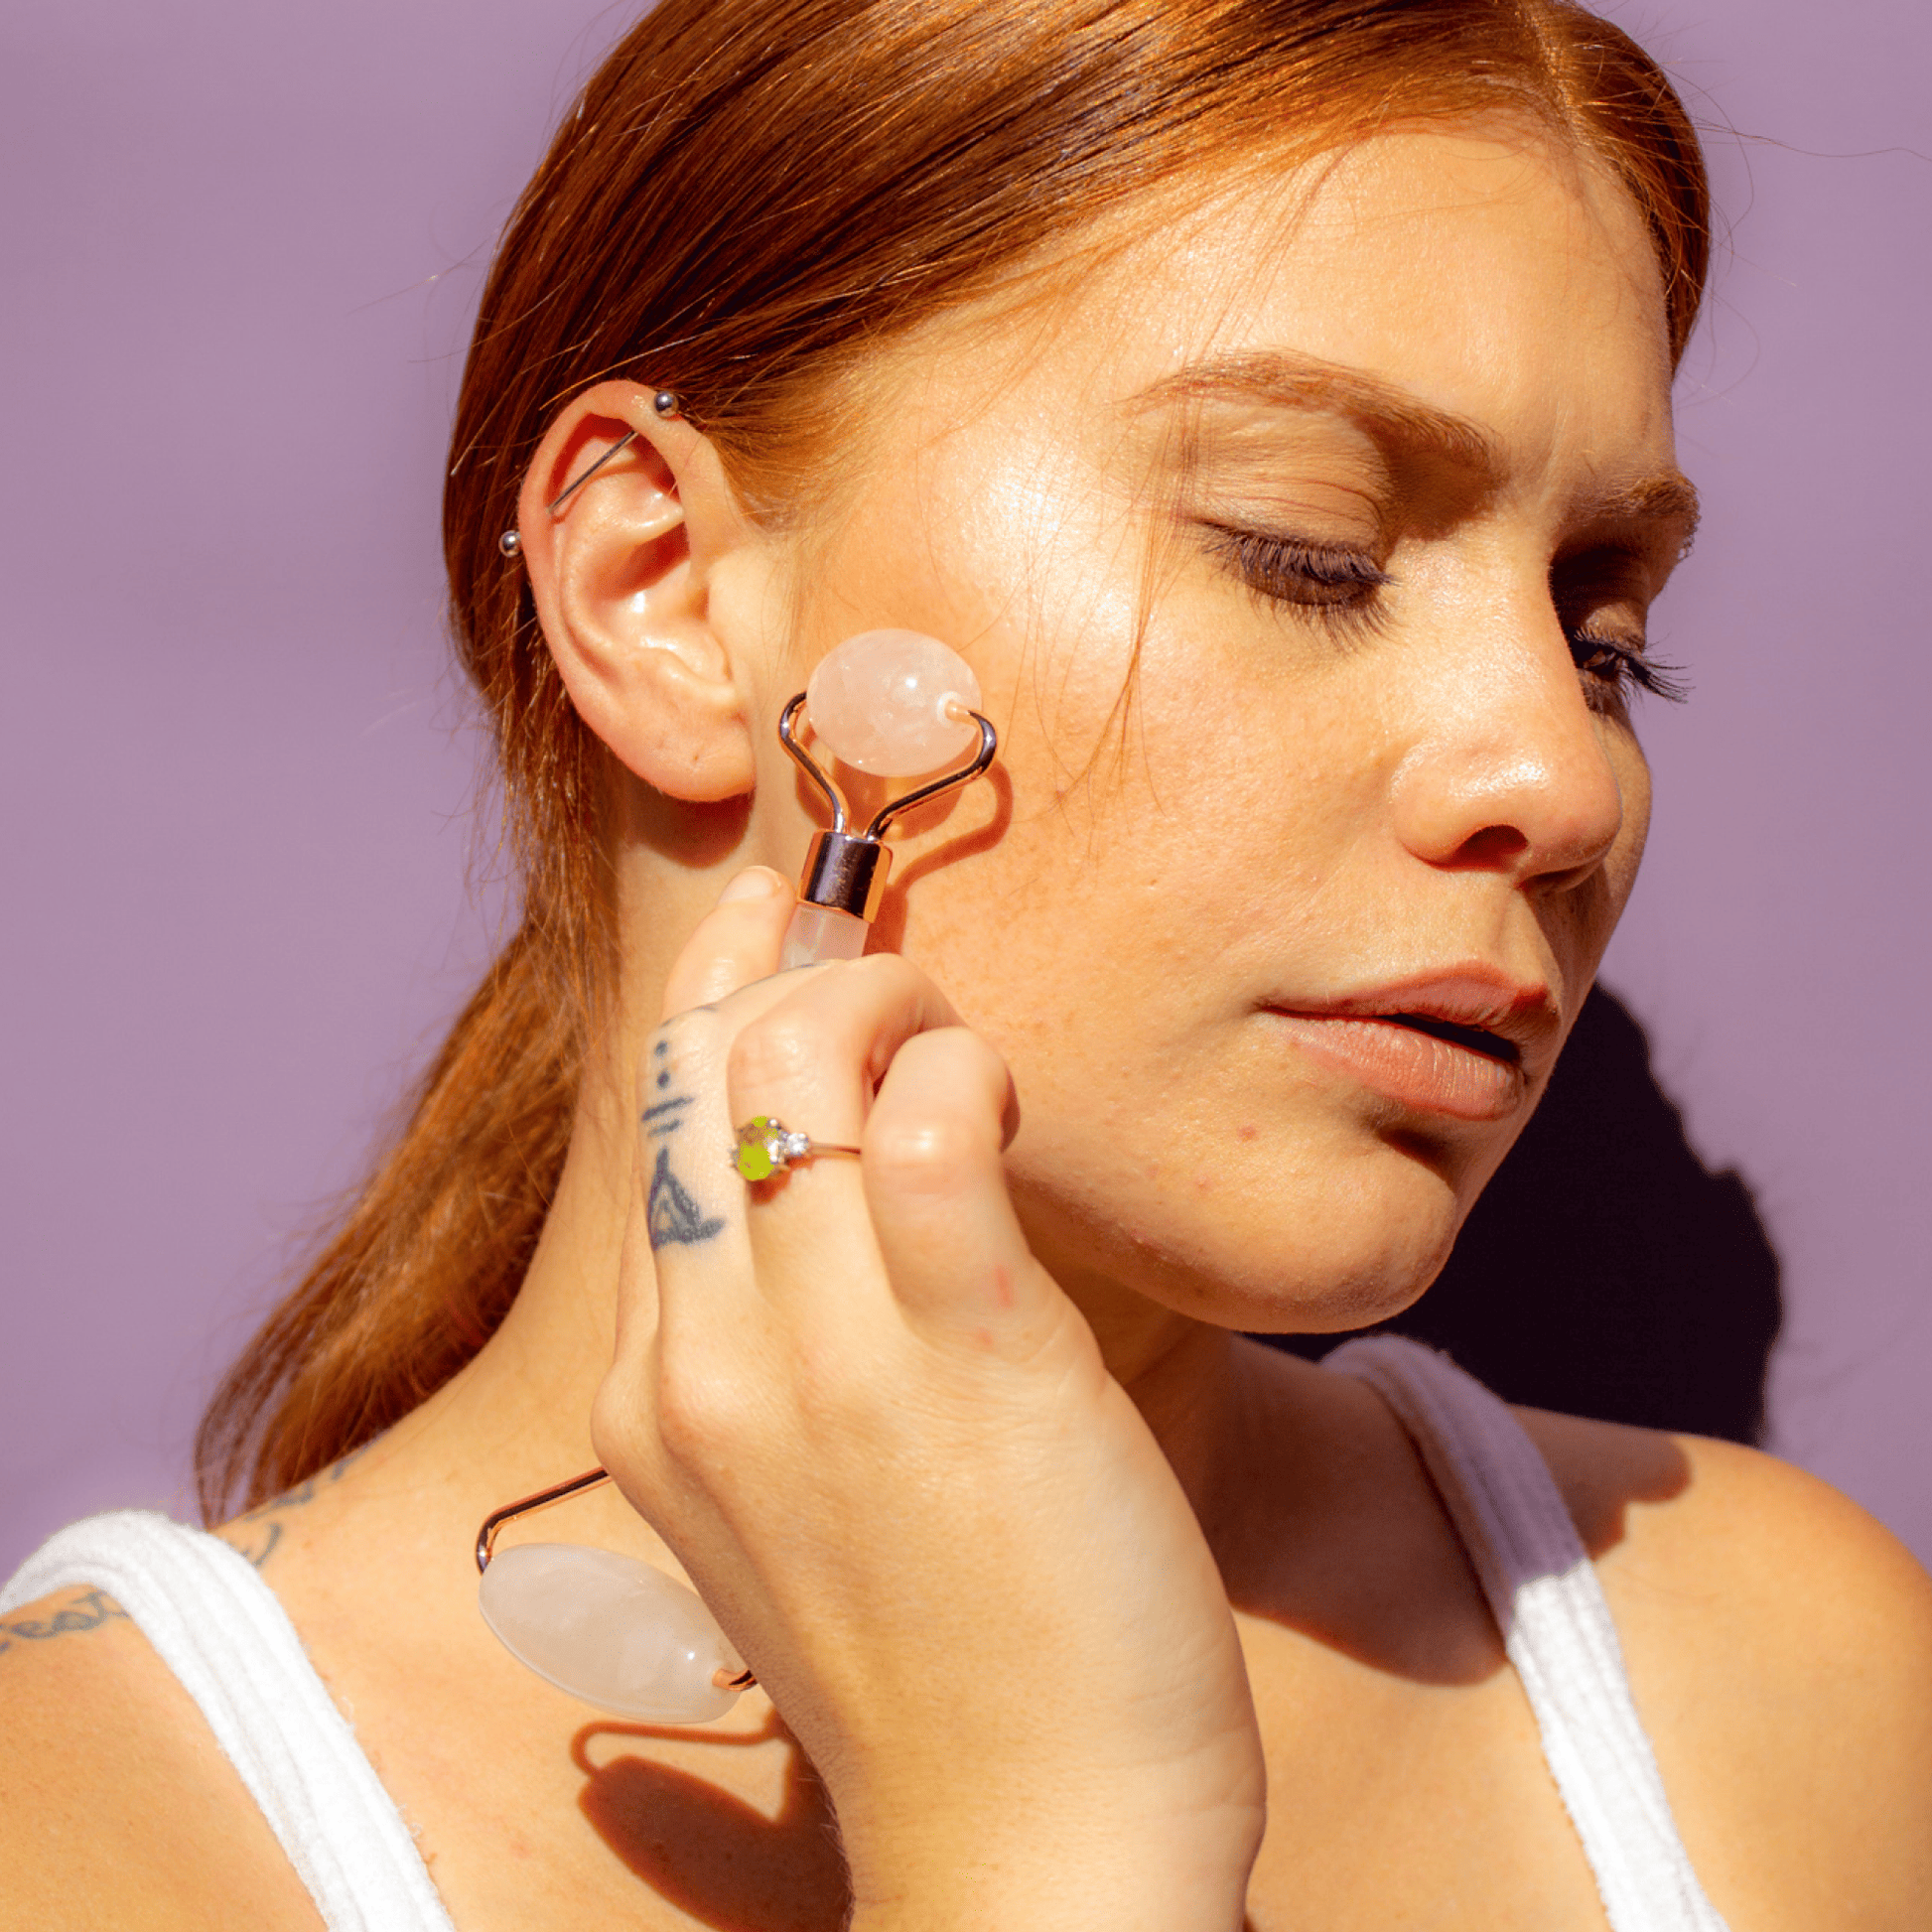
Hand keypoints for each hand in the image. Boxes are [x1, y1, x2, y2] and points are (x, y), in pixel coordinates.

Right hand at [591, 868, 1263, 1928]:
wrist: (1038, 1849)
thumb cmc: (941, 1663)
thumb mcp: (792, 1506)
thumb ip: (774, 1361)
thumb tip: (829, 1198)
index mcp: (652, 1395)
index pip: (654, 1127)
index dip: (713, 997)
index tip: (770, 918)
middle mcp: (707, 1365)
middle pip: (704, 1072)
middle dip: (796, 972)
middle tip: (889, 968)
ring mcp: (828, 1365)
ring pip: (799, 1071)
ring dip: (889, 1002)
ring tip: (964, 1045)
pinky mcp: (971, 1364)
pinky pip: (930, 1138)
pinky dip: (962, 1073)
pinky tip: (998, 1094)